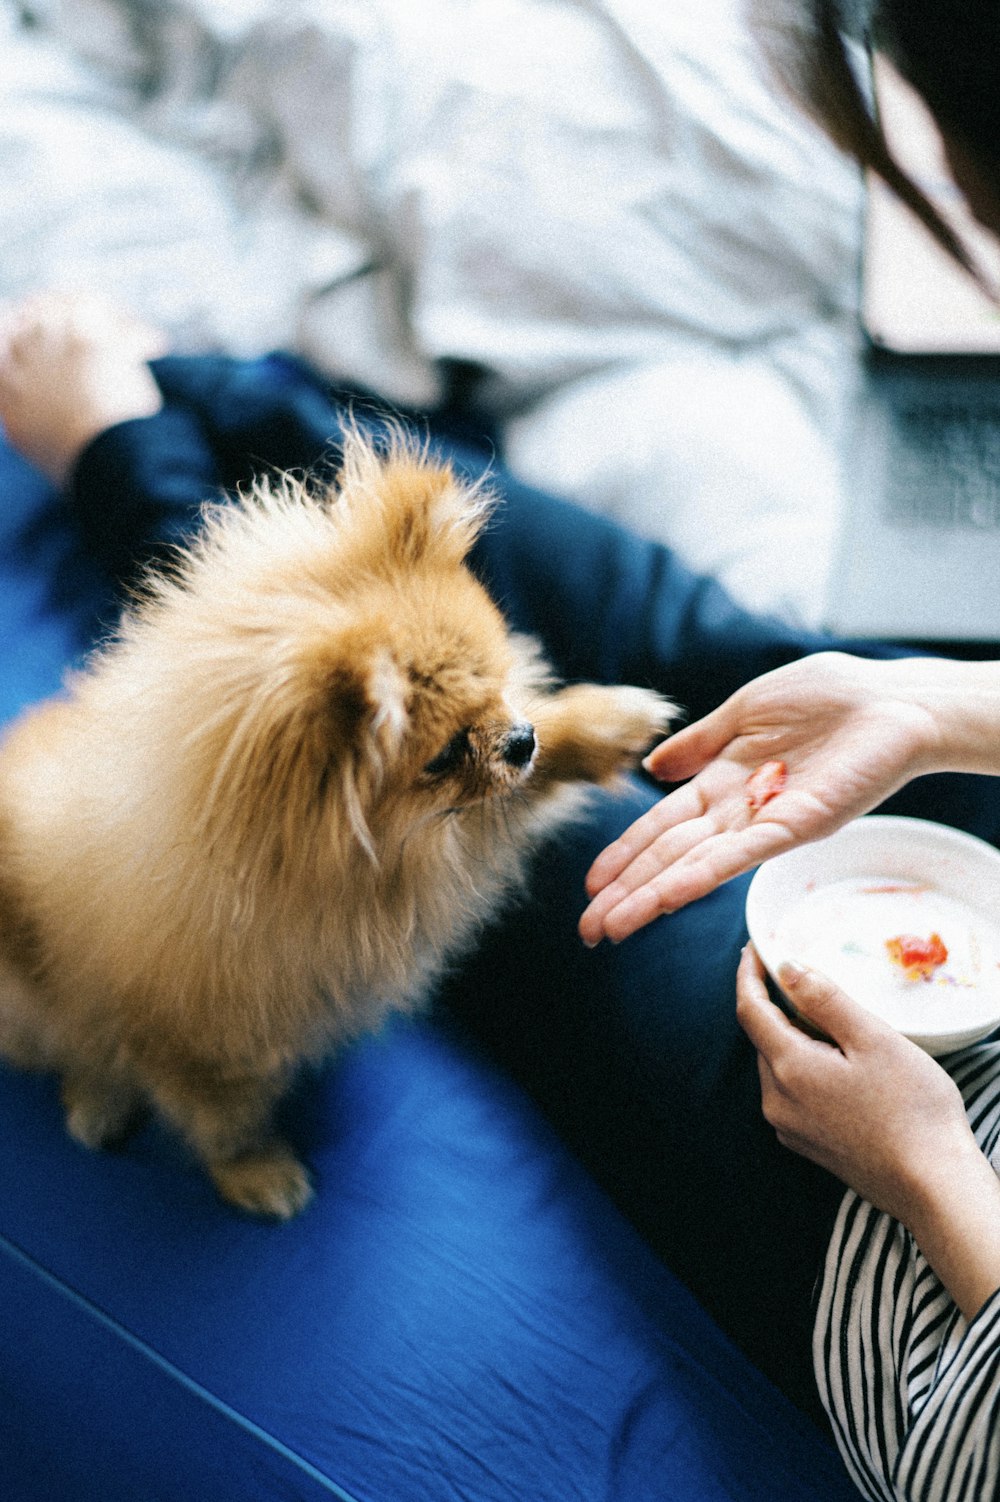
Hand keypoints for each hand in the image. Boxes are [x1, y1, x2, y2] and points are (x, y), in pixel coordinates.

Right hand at [579, 652, 939, 944]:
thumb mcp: (745, 710)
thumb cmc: (829, 696)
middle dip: (626, 892)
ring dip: (649, 897)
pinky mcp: (796, 826)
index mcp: (722, 780)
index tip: (591, 888)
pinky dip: (699, 878)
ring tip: (611, 928)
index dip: (625, 855)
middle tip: (587, 931)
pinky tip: (665, 898)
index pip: (662, 827)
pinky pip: (739, 857)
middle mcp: (738, 810)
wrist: (891, 698)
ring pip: (693, 866)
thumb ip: (699, 742)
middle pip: (669, 856)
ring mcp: (764, 822)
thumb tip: (651, 768)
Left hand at [734, 945, 972, 1222]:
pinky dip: (801, 1066)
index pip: (749, 1010)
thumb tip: (786, 968)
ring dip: (789, 1036)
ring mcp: (789, 1128)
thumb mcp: (872, 1039)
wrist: (932, 1186)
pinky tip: (834, 1062)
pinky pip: (791, 1092)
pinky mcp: (807, 1145)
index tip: (754, 947)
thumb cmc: (911, 1109)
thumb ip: (825, 999)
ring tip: (823, 1017)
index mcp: (788, 1068)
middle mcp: (776, 1101)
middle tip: (796, 975)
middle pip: (762, 1038)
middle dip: (773, 1004)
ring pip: (777, 1066)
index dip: (748, 974)